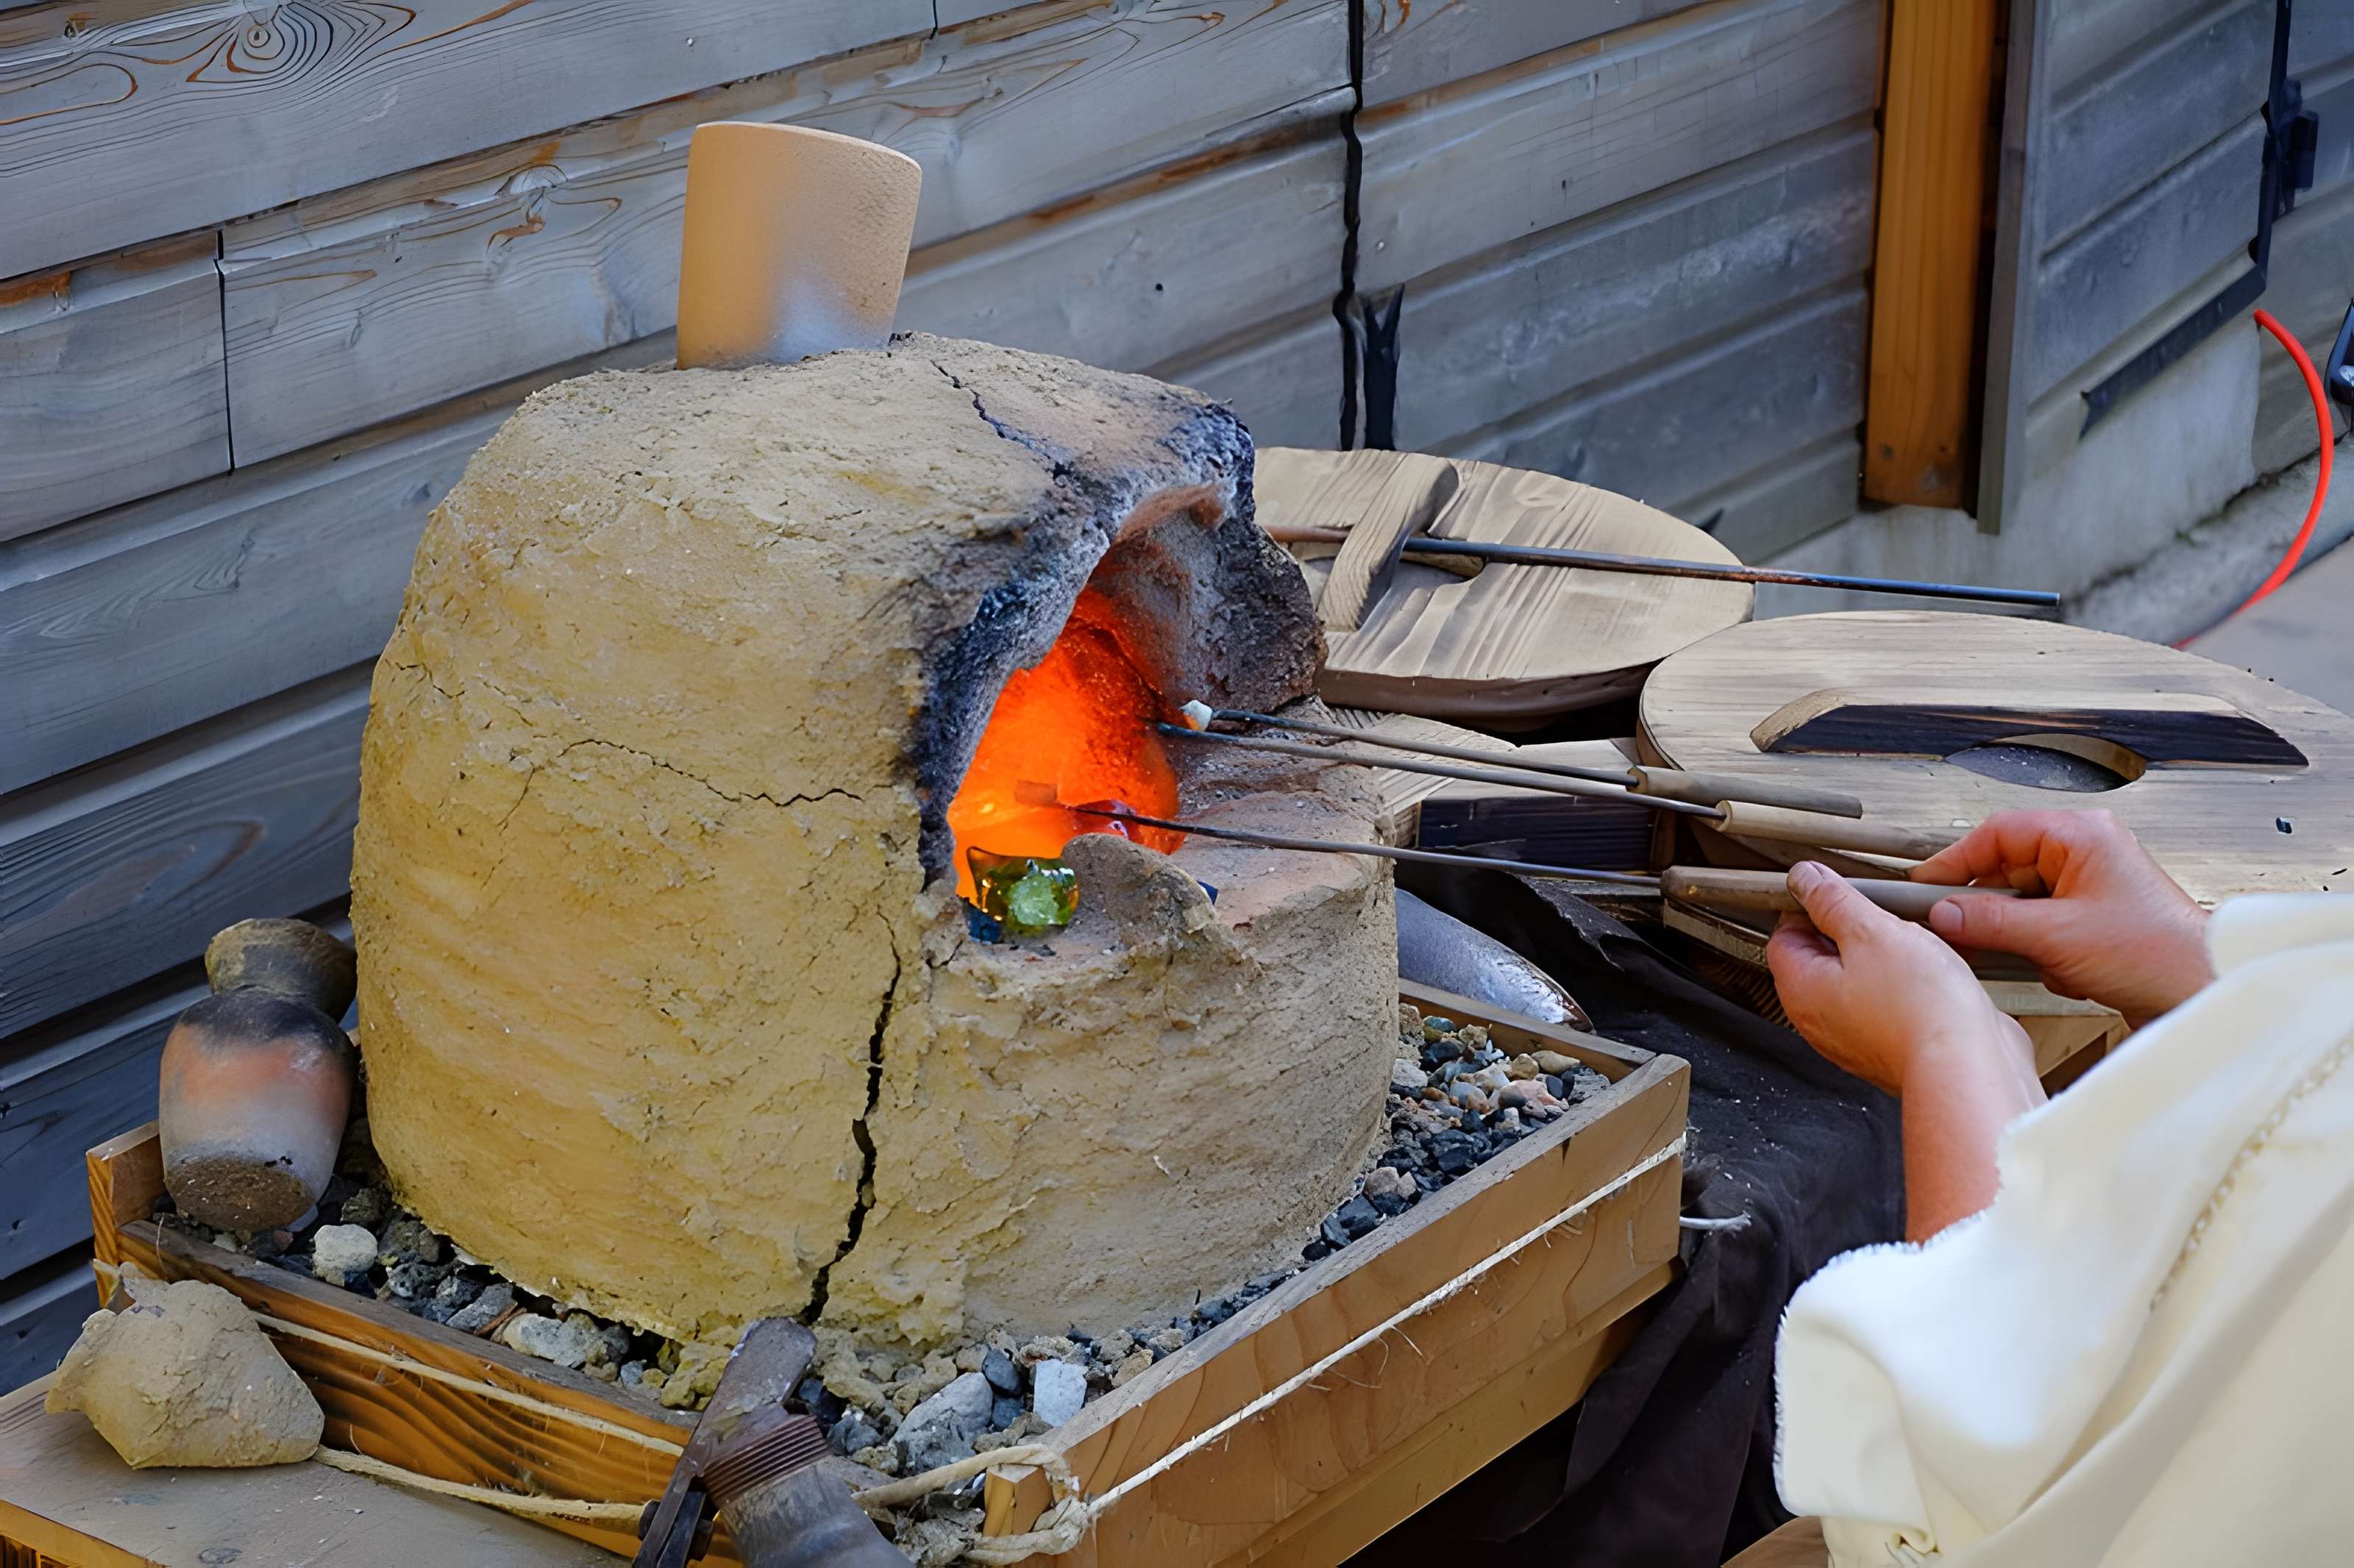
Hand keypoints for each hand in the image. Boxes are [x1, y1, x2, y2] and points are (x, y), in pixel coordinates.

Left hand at [1769, 862, 2046, 1238]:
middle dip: (1854, 929)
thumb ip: (1834, 901)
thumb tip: (1805, 880)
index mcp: (1801, 989)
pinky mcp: (1895, 1044)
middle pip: (1824, 956)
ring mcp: (1857, 1035)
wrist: (1969, 1068)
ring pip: (1864, 977)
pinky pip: (1893, 1001)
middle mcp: (1822, 1018)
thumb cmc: (1919, 1012)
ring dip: (1889, 954)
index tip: (1838, 892)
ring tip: (1916, 942)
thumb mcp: (1871, 933)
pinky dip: (1911, 982)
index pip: (1784, 935)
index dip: (1809, 906)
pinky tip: (1937, 971)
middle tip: (1885, 915)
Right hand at [1910, 810, 2209, 1025]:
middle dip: (1991, 907)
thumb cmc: (2159, 953)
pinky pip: (2042, 924)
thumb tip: (1944, 913)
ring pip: (2022, 900)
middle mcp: (2087, 853)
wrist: (2203, 991)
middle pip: (2006, 867)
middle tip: (1962, 929)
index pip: (1997, 833)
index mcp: (2082, 835)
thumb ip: (1991, 921)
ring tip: (2035, 956)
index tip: (1925, 886)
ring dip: (2020, 934)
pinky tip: (2061, 968)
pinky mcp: (2094, 919)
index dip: (1955, 860)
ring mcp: (2091, 886)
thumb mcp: (2057, 936)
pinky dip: (2040, 949)